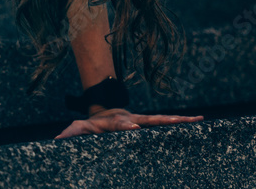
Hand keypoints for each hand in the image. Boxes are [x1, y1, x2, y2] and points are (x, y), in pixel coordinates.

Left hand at [54, 107, 203, 138]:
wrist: (104, 113)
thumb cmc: (92, 125)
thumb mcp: (79, 127)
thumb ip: (70, 133)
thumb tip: (56, 141)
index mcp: (116, 122)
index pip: (122, 124)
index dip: (126, 126)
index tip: (133, 128)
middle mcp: (133, 119)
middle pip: (149, 119)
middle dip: (164, 120)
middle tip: (179, 120)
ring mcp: (143, 121)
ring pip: (163, 120)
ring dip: (180, 120)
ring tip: (197, 119)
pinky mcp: (150, 124)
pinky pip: (167, 123)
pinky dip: (183, 122)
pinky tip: (199, 121)